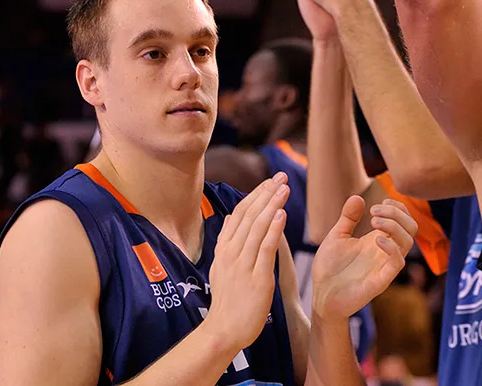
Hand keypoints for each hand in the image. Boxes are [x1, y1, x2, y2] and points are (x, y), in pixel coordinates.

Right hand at [203, 173, 289, 350]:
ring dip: (272, 205)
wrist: (224, 329)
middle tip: (281, 176)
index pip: (241, 214)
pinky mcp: (256, 278)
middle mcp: (232, 252)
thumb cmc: (227, 299)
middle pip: (250, 216)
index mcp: (224, 248)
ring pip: (258, 228)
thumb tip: (230, 216)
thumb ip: (226, 240)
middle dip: (266, 193)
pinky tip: (280, 214)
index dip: (256, 195)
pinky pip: (265, 249)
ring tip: (284, 188)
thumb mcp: (220, 265)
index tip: (270, 181)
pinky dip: (273, 230)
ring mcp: (243, 264)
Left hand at [311, 197, 414, 320]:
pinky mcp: (381, 280)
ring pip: (408, 243)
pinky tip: (376, 240)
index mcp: (377, 240)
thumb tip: (357, 197)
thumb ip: (348, 218)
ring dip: (394, 226)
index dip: (398, 208)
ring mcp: (384, 265)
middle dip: (397, 213)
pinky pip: (397, 264)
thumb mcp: (337, 236)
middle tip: (374, 211)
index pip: (403, 220)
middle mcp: (385, 251)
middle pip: (411, 228)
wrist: (321, 294)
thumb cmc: (330, 267)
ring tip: (374, 221)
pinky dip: (392, 248)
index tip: (379, 203)